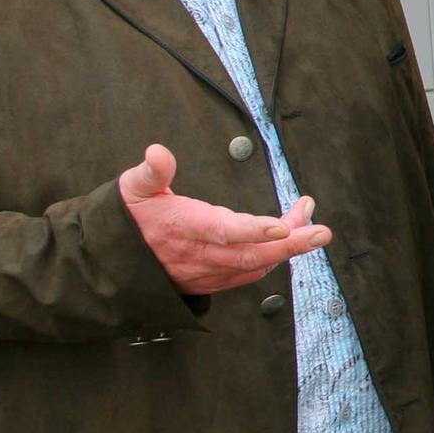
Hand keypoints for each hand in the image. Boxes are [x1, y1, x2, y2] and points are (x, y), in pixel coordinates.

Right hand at [118, 144, 331, 294]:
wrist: (112, 263)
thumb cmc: (129, 220)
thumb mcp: (132, 190)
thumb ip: (150, 172)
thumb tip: (157, 152)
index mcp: (185, 228)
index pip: (223, 231)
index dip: (253, 230)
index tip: (281, 225)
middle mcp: (200, 254)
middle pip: (251, 254)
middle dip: (290, 245)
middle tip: (321, 232)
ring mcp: (208, 271)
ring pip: (255, 266)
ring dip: (287, 250)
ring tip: (312, 227)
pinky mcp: (212, 280)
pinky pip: (248, 274)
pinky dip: (272, 259)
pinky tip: (287, 242)